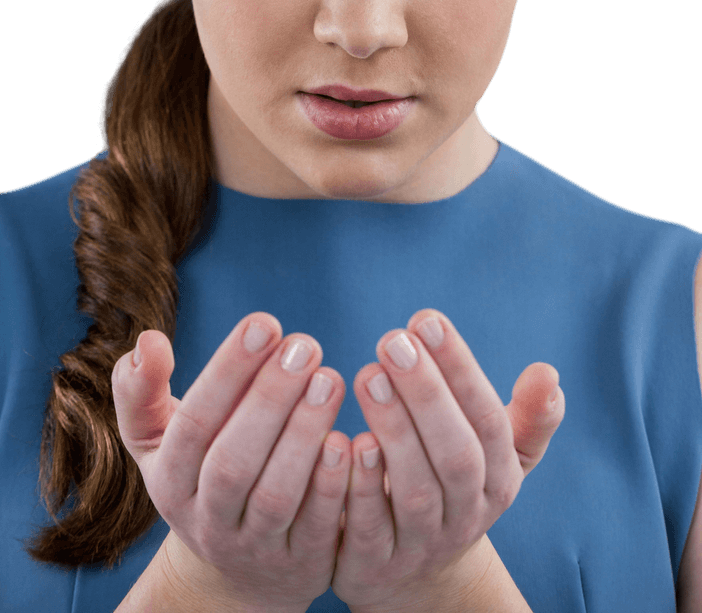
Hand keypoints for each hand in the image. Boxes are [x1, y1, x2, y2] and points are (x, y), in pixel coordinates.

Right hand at [111, 315, 352, 612]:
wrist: (237, 568)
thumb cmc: (200, 473)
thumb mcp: (158, 439)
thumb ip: (141, 389)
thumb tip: (148, 340)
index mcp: (170, 481)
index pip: (192, 425)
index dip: (228, 372)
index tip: (265, 322)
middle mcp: (207, 521)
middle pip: (233, 462)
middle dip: (269, 398)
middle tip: (305, 344)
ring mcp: (255, 548)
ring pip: (276, 496)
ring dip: (304, 434)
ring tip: (330, 378)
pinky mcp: (303, 566)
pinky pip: (319, 528)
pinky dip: (334, 486)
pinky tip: (352, 438)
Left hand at [331, 308, 564, 610]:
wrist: (412, 574)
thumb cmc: (452, 486)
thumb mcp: (496, 457)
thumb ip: (526, 417)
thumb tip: (549, 373)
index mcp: (499, 480)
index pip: (488, 422)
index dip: (460, 371)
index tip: (427, 320)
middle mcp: (466, 515)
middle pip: (457, 456)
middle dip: (427, 395)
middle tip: (392, 340)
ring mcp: (422, 544)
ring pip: (414, 490)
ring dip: (394, 429)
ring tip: (368, 374)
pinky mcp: (376, 564)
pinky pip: (370, 527)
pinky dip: (360, 486)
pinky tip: (346, 440)